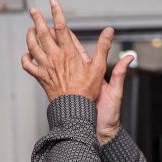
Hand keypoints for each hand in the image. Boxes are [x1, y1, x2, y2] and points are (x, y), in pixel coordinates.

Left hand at [21, 0, 114, 101]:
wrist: (73, 107)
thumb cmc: (87, 89)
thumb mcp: (99, 66)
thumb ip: (103, 46)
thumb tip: (109, 31)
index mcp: (68, 52)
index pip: (61, 27)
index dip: (57, 13)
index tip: (53, 3)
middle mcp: (54, 57)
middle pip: (43, 33)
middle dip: (38, 19)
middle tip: (34, 10)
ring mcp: (45, 66)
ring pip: (33, 46)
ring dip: (30, 36)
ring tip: (30, 29)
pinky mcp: (40, 77)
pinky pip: (28, 65)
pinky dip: (26, 58)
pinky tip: (27, 54)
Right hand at [42, 29, 133, 143]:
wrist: (100, 134)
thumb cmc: (109, 115)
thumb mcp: (115, 92)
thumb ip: (119, 73)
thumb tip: (129, 56)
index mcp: (93, 75)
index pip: (79, 52)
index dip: (70, 39)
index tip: (61, 27)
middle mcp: (80, 79)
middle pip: (64, 56)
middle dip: (54, 43)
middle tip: (43, 28)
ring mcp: (71, 88)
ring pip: (54, 67)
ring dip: (44, 55)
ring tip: (32, 42)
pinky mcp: (64, 98)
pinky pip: (49, 82)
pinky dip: (39, 73)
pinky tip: (32, 65)